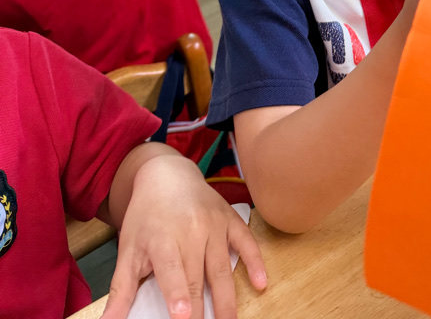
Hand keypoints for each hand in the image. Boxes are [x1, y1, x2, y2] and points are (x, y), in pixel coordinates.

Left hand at [101, 153, 266, 318]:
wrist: (166, 174)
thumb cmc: (145, 217)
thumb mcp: (128, 250)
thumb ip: (121, 290)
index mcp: (162, 239)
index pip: (171, 271)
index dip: (178, 294)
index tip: (183, 316)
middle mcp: (190, 230)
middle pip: (198, 277)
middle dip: (203, 310)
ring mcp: (214, 223)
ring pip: (222, 267)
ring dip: (227, 300)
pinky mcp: (229, 218)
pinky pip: (246, 241)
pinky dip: (255, 261)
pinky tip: (261, 283)